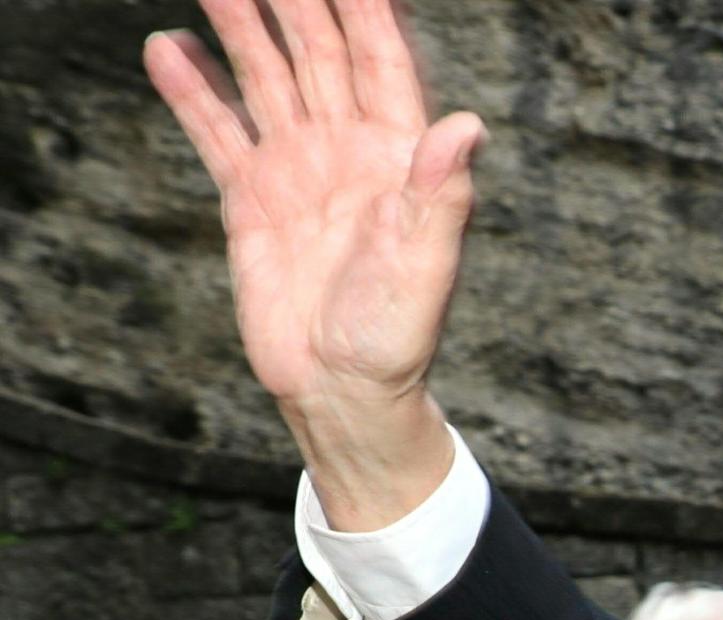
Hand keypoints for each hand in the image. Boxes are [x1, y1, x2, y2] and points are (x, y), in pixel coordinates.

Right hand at [143, 0, 483, 527]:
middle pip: (317, 54)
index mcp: (399, 157)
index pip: (381, 60)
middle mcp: (347, 150)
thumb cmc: (398, 334)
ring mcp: (296, 169)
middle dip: (293, 2)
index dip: (364, 8)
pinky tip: (166, 48)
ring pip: (264, 79)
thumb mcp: (426, 263)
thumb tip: (468, 124)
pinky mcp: (251, 198)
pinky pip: (218, 131)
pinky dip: (192, 91)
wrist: (344, 389)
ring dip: (239, 28)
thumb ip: (441, 192)